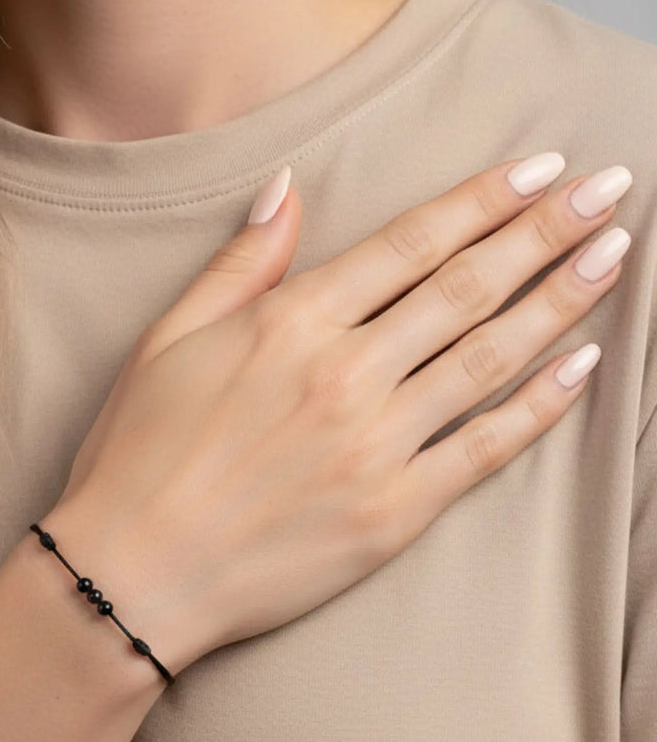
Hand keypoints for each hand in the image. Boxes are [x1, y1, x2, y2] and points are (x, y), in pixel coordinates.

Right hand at [38, 154, 632, 677]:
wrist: (132, 573)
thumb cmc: (138, 453)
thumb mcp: (167, 339)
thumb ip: (240, 263)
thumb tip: (287, 188)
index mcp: (290, 323)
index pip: (409, 243)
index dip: (482, 199)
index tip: (539, 168)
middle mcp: (344, 374)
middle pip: (466, 286)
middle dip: (545, 230)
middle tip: (609, 188)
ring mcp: (375, 446)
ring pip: (489, 357)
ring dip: (560, 300)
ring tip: (614, 255)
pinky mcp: (393, 513)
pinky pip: (483, 449)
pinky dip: (538, 406)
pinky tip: (582, 367)